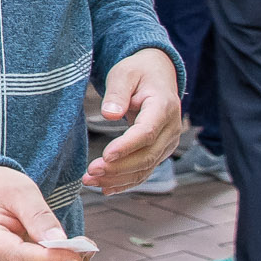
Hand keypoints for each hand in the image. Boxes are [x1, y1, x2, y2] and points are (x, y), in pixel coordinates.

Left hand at [83, 50, 183, 191]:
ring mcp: (168, 143)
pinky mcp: (160, 152)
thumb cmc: (138, 72)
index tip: (105, 155)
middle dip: (118, 168)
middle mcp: (171, 129)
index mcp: (164, 106)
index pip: (146, 132)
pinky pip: (144, 171)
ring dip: (117, 178)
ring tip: (89, 180)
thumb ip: (117, 92)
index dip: (127, 146)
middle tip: (90, 172)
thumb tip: (109, 114)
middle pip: (146, 156)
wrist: (157, 75)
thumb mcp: (124, 73)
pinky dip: (125, 182)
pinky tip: (105, 188)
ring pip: (145, 168)